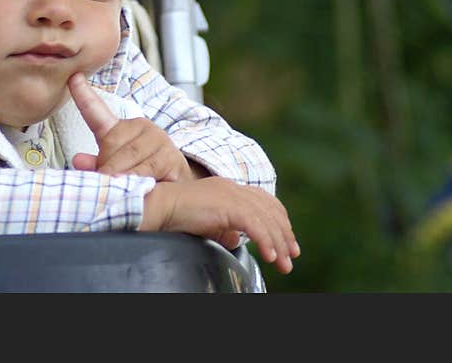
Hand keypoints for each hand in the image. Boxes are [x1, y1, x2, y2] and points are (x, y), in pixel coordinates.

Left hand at [68, 73, 195, 181]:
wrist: (177, 189)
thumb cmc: (141, 176)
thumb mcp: (114, 171)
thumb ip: (95, 165)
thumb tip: (79, 160)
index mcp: (120, 129)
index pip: (97, 110)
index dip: (83, 94)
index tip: (72, 77)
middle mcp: (141, 127)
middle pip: (112, 143)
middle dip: (105, 166)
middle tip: (103, 182)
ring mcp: (158, 140)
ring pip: (130, 155)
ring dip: (120, 175)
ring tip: (117, 187)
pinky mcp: (172, 156)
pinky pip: (148, 168)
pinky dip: (138, 180)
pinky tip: (137, 186)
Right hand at [142, 177, 300, 273]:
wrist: (160, 206)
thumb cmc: (176, 214)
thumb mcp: (207, 222)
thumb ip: (224, 228)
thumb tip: (236, 241)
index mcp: (229, 188)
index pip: (264, 201)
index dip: (279, 221)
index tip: (286, 243)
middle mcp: (233, 188)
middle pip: (270, 209)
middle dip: (284, 234)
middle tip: (291, 256)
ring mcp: (231, 194)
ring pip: (266, 219)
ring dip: (278, 243)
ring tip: (283, 263)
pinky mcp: (226, 204)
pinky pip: (253, 224)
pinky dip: (265, 241)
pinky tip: (269, 256)